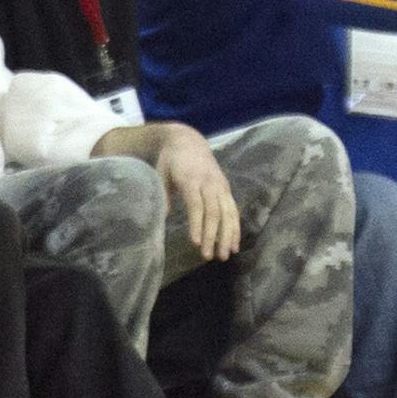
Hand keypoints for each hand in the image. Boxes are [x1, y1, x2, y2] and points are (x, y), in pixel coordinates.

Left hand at [152, 123, 240, 261]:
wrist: (188, 140)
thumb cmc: (171, 160)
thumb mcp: (161, 173)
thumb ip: (163, 195)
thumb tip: (162, 219)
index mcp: (192, 179)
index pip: (196, 204)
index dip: (197, 224)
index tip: (196, 243)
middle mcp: (210, 183)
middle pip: (214, 211)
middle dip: (213, 235)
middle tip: (209, 256)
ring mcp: (221, 185)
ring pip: (228, 212)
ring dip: (228, 235)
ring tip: (225, 255)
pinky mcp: (226, 188)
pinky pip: (233, 209)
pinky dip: (235, 227)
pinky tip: (235, 243)